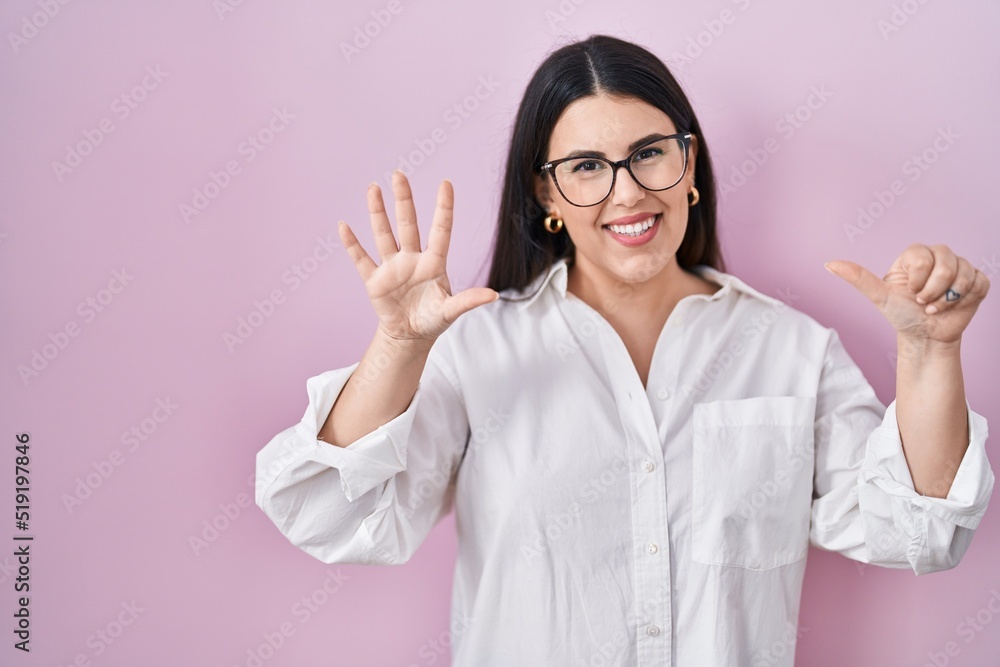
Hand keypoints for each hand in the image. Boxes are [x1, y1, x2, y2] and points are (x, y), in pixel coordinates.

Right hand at [338, 170, 499, 346]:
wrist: (409, 336)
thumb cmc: (433, 320)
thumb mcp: (450, 311)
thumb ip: (468, 301)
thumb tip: (494, 295)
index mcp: (434, 263)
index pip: (440, 230)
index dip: (443, 208)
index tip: (446, 183)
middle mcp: (412, 259)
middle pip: (407, 224)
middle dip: (403, 200)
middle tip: (399, 174)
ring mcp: (392, 267)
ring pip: (384, 234)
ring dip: (377, 213)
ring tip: (373, 188)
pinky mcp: (374, 280)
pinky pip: (361, 259)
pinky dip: (352, 244)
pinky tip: (343, 226)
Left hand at [825, 243, 989, 343]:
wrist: (925, 337)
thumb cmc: (901, 315)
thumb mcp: (880, 296)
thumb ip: (858, 278)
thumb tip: (828, 264)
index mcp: (915, 256)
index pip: (923, 255)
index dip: (919, 279)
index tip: (911, 293)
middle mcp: (938, 256)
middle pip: (946, 262)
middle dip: (933, 291)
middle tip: (924, 302)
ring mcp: (960, 267)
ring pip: (964, 272)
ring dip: (948, 298)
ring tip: (936, 307)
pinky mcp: (977, 281)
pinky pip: (979, 282)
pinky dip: (965, 299)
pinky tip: (954, 306)